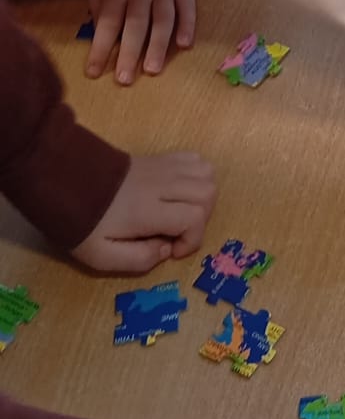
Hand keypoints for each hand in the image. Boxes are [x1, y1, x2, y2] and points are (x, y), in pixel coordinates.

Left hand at [72, 153, 215, 272]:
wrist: (62, 182)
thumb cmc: (82, 223)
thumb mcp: (101, 256)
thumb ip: (138, 260)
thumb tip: (165, 250)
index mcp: (147, 210)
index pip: (194, 217)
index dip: (192, 240)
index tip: (172, 250)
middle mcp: (160, 184)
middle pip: (208, 193)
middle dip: (202, 219)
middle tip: (178, 232)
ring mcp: (161, 167)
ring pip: (206, 173)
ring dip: (202, 197)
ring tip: (181, 212)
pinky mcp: (158, 158)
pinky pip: (194, 159)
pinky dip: (196, 177)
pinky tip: (178, 193)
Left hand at [86, 0, 197, 83]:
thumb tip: (95, 26)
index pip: (106, 23)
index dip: (100, 48)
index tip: (93, 72)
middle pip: (134, 27)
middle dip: (128, 54)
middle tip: (124, 80)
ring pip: (161, 21)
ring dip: (157, 46)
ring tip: (153, 70)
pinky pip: (187, 7)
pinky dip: (187, 25)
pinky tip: (185, 44)